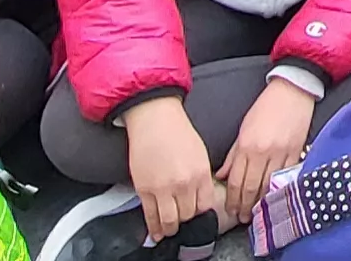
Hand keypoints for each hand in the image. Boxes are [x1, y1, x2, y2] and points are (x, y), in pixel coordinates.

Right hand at [124, 98, 221, 237]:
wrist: (154, 118)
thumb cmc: (177, 132)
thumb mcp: (200, 154)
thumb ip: (201, 177)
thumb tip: (200, 197)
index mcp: (201, 174)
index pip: (205, 207)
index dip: (201, 216)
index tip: (197, 219)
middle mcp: (185, 184)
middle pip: (188, 216)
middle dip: (186, 223)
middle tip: (183, 225)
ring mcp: (164, 188)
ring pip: (170, 221)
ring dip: (170, 229)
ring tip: (170, 230)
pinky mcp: (145, 189)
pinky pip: (150, 215)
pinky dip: (153, 227)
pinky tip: (156, 232)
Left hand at [220, 82, 316, 219]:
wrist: (292, 92)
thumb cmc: (266, 108)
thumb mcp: (243, 128)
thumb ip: (233, 155)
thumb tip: (222, 175)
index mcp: (247, 146)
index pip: (237, 180)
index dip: (233, 199)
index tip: (231, 209)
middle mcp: (263, 152)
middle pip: (252, 187)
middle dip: (245, 205)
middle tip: (241, 217)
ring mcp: (281, 154)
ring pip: (269, 185)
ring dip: (261, 202)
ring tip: (255, 212)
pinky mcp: (296, 153)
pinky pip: (285, 177)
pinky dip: (278, 189)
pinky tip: (273, 198)